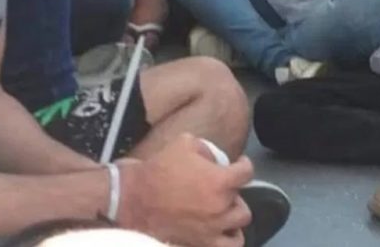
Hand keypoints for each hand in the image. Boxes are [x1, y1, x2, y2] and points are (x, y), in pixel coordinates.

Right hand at [117, 134, 252, 246]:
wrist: (131, 198)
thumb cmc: (157, 169)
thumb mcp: (185, 143)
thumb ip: (207, 150)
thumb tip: (216, 160)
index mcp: (220, 182)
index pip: (247, 172)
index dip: (245, 164)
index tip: (240, 163)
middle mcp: (220, 207)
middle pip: (242, 201)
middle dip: (234, 193)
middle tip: (222, 188)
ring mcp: (212, 229)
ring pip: (239, 224)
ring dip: (233, 214)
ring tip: (223, 209)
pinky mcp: (200, 243)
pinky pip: (228, 246)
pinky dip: (229, 238)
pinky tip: (222, 230)